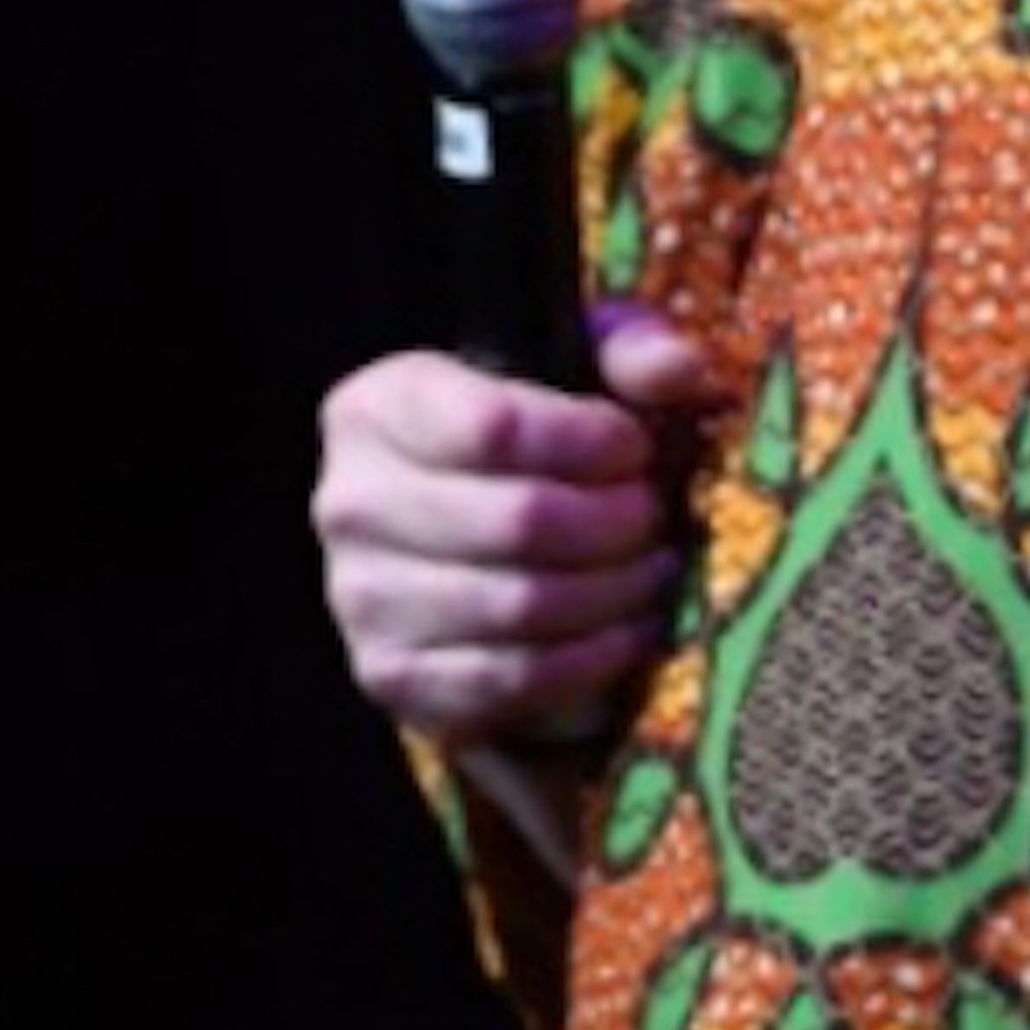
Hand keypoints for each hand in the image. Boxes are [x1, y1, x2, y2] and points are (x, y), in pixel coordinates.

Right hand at [309, 305, 713, 746]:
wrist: (473, 527)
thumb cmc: (536, 432)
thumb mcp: (580, 362)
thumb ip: (632, 348)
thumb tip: (679, 371)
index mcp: (379, 406)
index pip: (497, 427)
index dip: (591, 442)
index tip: (636, 450)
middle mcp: (349, 502)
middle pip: (518, 521)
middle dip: (616, 521)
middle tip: (656, 516)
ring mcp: (358, 597)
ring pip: (518, 607)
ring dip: (613, 592)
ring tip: (653, 568)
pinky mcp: (389, 676)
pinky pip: (506, 680)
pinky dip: (587, 660)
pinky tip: (628, 630)